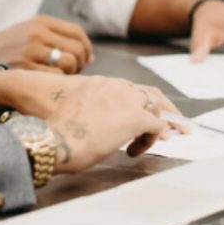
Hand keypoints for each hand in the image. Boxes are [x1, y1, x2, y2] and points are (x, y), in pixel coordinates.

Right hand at [0, 15, 92, 73]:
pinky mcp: (26, 68)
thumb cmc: (13, 45)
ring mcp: (32, 51)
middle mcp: (38, 34)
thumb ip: (60, 38)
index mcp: (42, 22)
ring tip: (62, 75)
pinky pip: (56, 76)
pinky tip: (52, 81)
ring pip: (69, 62)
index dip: (87, 47)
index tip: (86, 58)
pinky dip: (59, 80)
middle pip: (77, 48)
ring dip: (71, 72)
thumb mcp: (33, 31)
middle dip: (81, 62)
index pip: (77, 32)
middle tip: (75, 70)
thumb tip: (90, 57)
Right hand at [40, 76, 183, 172]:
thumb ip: (88, 111)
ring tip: (160, 136)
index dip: (137, 101)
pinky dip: (159, 132)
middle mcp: (113, 86)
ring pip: (152, 107)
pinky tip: (160, 139)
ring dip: (156, 123)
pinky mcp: (135, 118)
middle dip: (157, 107)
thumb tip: (94, 124)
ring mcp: (126, 101)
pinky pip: (156, 124)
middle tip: (166, 120)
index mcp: (97, 84)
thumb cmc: (58, 133)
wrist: (56, 140)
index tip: (142, 111)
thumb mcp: (74, 112)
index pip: (126, 88)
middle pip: (145, 93)